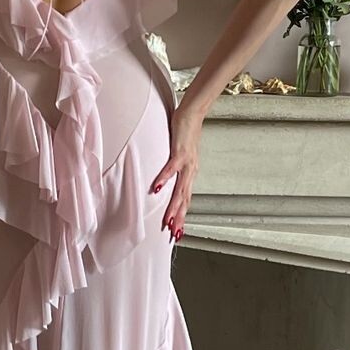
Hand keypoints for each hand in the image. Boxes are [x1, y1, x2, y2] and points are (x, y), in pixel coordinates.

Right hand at [151, 102, 202, 240]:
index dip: (182, 215)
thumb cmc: (184, 133)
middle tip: (175, 234)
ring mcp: (186, 163)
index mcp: (190, 173)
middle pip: (185, 199)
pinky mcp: (180, 152)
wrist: (192, 114)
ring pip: (180, 189)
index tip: (178, 231)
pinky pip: (171, 168)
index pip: (186, 199)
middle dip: (180, 218)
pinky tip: (157, 188)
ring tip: (168, 220)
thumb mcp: (180, 155)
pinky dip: (164, 179)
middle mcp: (190, 171)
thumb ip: (175, 168)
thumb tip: (166, 180)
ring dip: (174, 206)